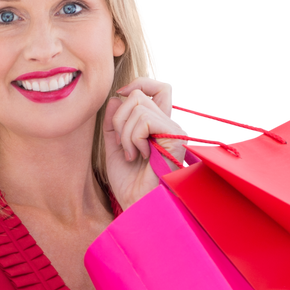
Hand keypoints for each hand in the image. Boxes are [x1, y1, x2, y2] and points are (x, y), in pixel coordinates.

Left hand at [103, 79, 188, 210]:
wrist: (137, 204)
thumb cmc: (129, 182)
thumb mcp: (114, 147)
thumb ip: (114, 123)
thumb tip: (117, 98)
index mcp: (157, 124)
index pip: (156, 87)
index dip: (137, 85)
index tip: (120, 96)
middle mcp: (168, 124)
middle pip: (140, 95)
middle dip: (119, 118)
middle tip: (122, 144)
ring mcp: (173, 129)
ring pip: (139, 106)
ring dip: (125, 133)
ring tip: (131, 154)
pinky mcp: (174, 136)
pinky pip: (145, 120)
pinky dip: (133, 138)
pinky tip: (140, 156)